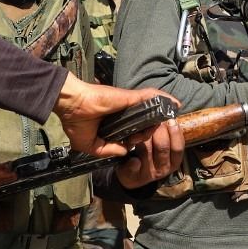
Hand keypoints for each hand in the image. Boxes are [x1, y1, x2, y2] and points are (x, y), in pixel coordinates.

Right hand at [53, 73, 182, 156]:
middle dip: (153, 128)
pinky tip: (175, 103)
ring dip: (162, 113)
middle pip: (144, 121)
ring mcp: (127, 104)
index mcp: (113, 123)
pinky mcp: (129, 97)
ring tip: (175, 116)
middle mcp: (122, 113)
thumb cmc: (76, 122)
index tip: (138, 143)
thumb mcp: (90, 145)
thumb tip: (125, 151)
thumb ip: (108, 149)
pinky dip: (163, 98)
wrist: (71, 105)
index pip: (132, 131)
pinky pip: (150, 97)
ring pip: (150, 109)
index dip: (139, 138)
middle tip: (156, 133)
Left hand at [115, 118, 184, 188]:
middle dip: (156, 131)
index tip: (170, 119)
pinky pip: (134, 165)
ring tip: (137, 132)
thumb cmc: (147, 150)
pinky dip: (132, 160)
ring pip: (147, 150)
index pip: (178, 147)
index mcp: (173, 160)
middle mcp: (164, 168)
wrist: (128, 170)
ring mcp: (150, 173)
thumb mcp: (161, 140)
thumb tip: (175, 105)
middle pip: (163, 146)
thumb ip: (168, 127)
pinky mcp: (135, 177)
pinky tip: (131, 156)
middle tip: (150, 122)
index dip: (175, 132)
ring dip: (141, 139)